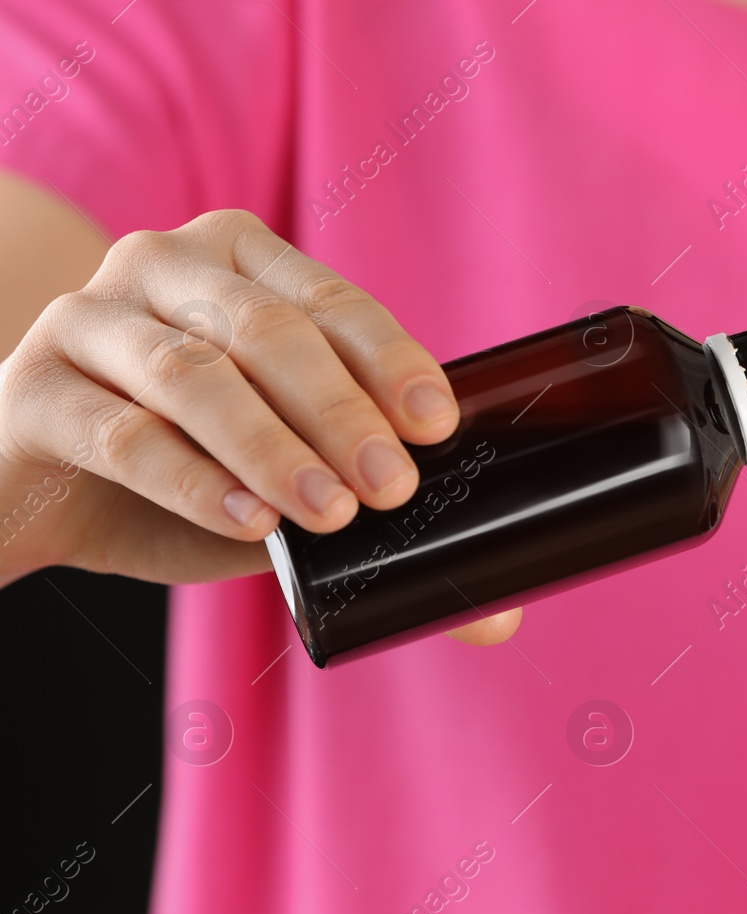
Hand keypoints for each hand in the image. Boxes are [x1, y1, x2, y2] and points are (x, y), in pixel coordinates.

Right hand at [0, 208, 517, 642]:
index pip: (332, 301)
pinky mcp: (34, 390)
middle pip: (267, 332)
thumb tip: (496, 615)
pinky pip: (123, 433)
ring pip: (195, 376)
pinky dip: (193, 480)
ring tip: (330, 513)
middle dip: (342, 413)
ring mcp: (89, 319)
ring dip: (273, 447)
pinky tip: (247, 522)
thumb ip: (375, 518)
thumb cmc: (181, 466)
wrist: (38, 490)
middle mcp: (161, 265)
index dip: (390, 360)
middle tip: (394, 487)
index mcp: (240, 260)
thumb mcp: (286, 479)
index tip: (437, 426)